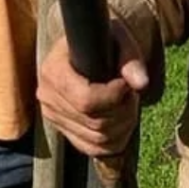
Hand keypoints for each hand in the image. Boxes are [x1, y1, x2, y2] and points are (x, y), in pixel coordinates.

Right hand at [36, 21, 147, 157]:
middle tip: (132, 92)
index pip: (85, 100)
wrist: (88, 45)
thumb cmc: (104, 39)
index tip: (125, 83)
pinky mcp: (62, 130)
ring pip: (97, 139)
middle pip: (94, 123)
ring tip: (127, 103)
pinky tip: (122, 119)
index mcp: (53, 69)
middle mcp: (47, 95)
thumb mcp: (119, 38)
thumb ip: (131, 59)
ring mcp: (53, 116)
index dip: (113, 97)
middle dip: (123, 111)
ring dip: (123, 126)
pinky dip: (114, 141)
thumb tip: (141, 83)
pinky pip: (92, 149)